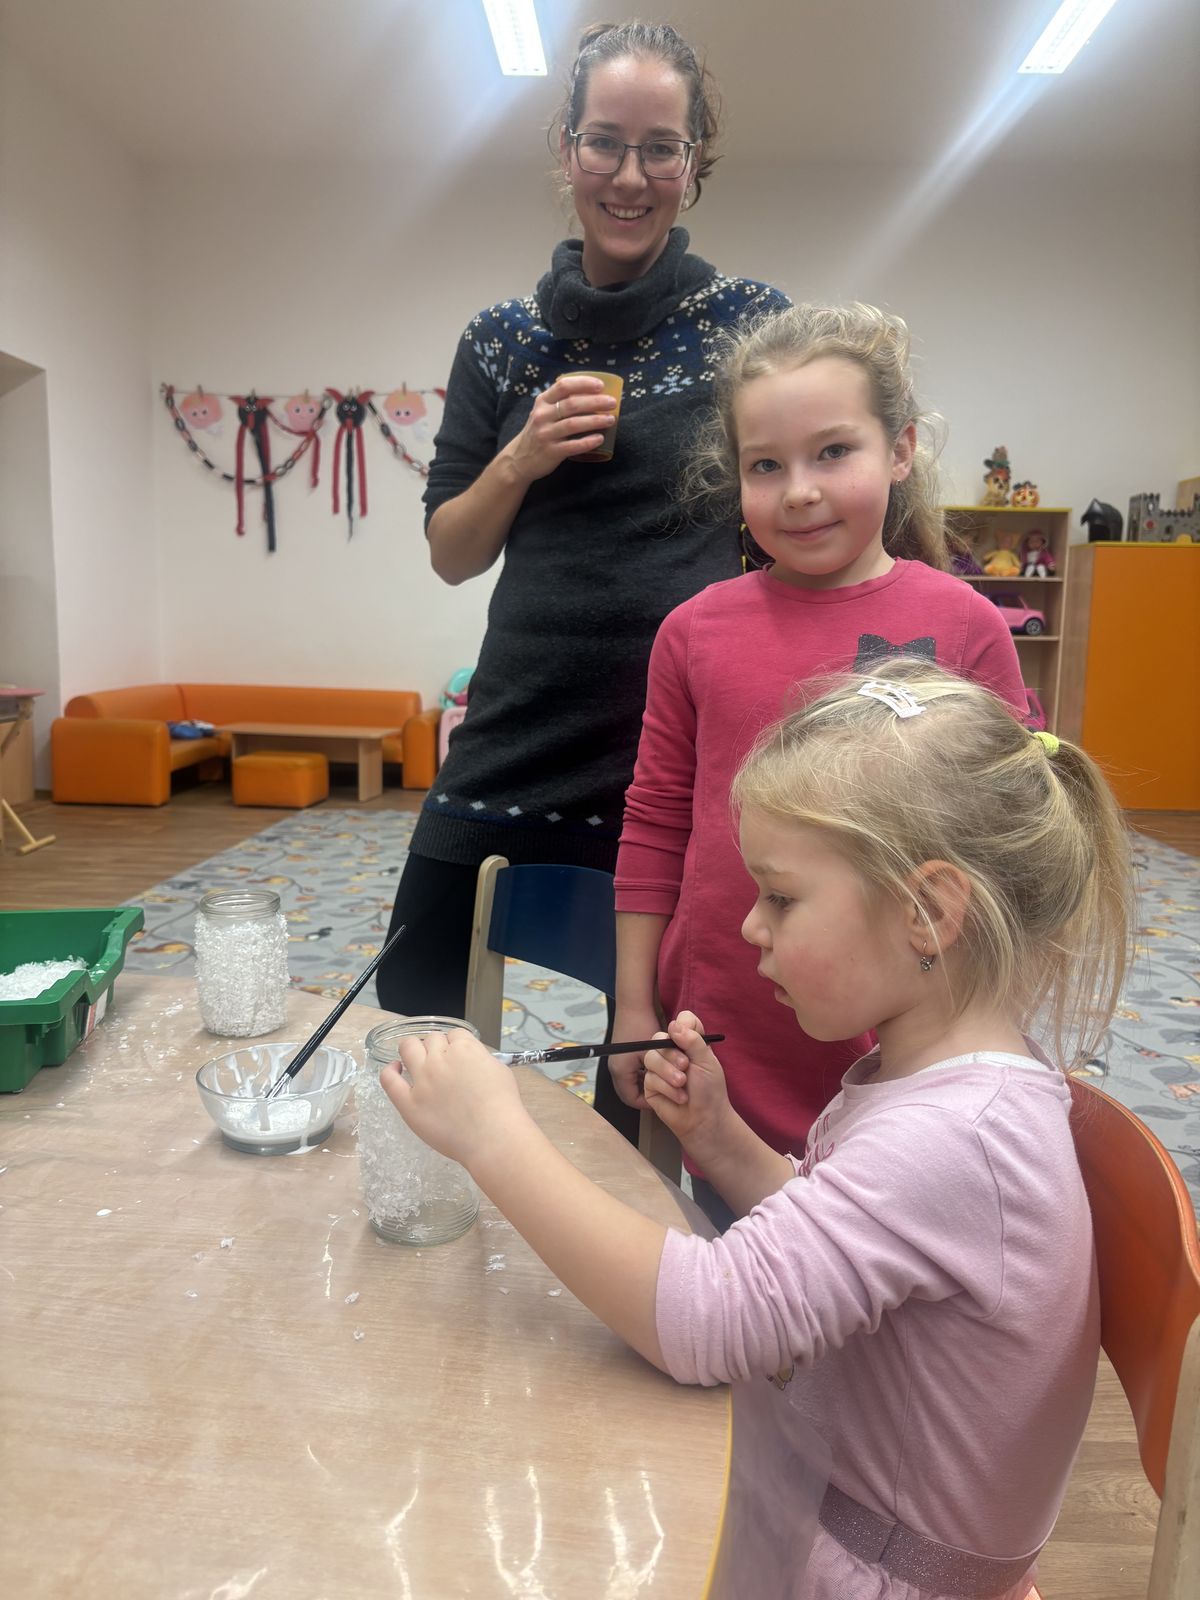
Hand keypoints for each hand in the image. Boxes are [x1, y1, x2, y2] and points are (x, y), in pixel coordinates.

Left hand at [379, 1029, 529, 1171]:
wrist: (492, 1137)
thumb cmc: (503, 1106)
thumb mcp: (499, 1070)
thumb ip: (481, 1058)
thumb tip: (470, 1060)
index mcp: (464, 1049)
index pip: (454, 1034)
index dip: (456, 1044)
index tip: (458, 1056)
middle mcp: (439, 1059)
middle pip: (431, 1039)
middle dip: (437, 1048)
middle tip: (443, 1065)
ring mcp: (421, 1080)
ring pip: (408, 1048)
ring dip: (412, 1050)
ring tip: (416, 1061)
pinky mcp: (408, 1103)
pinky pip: (389, 1079)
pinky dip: (389, 1071)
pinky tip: (395, 1070)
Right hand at [505, 375, 616, 483]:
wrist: (520, 459)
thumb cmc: (539, 432)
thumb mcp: (543, 412)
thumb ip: (560, 402)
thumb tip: (593, 393)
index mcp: (542, 401)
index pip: (564, 386)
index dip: (584, 383)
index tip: (601, 385)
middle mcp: (542, 416)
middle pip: (572, 404)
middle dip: (595, 402)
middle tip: (612, 402)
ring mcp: (545, 434)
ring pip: (574, 424)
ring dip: (595, 420)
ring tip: (611, 419)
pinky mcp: (551, 452)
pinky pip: (573, 446)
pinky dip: (588, 442)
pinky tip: (600, 439)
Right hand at [607, 1002, 663, 1108]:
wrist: (634, 1002)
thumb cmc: (642, 1025)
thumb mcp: (656, 1048)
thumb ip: (666, 1067)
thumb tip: (674, 1086)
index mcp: (621, 1071)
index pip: (633, 1099)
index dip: (650, 1102)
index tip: (668, 1098)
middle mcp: (618, 1068)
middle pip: (635, 1091)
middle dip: (654, 1090)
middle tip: (670, 1089)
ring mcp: (621, 1060)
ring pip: (639, 1080)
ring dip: (655, 1079)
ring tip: (670, 1077)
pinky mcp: (626, 1052)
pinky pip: (639, 1069)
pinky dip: (652, 1069)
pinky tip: (666, 1063)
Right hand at [642, 1010, 733, 1161]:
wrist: (704, 1119)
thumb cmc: (710, 1090)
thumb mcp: (707, 1061)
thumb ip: (692, 1040)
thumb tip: (673, 1025)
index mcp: (688, 1042)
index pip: (681, 1020)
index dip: (683, 1026)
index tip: (688, 1039)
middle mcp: (671, 1052)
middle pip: (659, 1037)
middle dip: (672, 1054)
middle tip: (686, 1067)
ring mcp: (658, 1067)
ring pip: (651, 1057)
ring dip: (668, 1072)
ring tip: (682, 1084)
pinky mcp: (649, 1084)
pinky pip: (650, 1078)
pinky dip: (666, 1088)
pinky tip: (679, 1097)